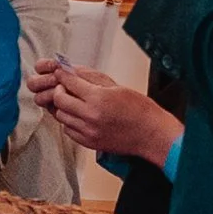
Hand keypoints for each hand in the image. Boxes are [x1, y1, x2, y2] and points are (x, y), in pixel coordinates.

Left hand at [29, 58, 182, 163]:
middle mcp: (90, 116)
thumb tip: (75, 70)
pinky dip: (70, 122)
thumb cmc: (141, 111)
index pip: (69, 83)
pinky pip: (68, 130)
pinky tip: (80, 117)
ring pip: (61, 116)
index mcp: (98, 99)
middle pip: (59, 100)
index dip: (62, 76)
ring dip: (64, 107)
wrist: (152, 135)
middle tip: (65, 87)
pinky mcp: (89, 142)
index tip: (60, 73)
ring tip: (74, 103)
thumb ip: (93, 79)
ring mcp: (88, 131)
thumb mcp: (118, 88)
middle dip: (59, 90)